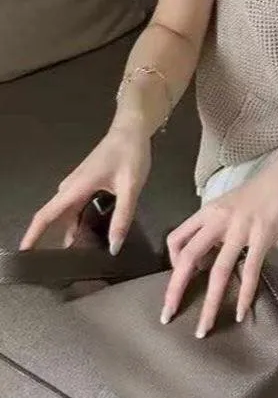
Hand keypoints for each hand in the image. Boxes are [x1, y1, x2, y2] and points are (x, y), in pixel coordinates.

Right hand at [20, 123, 151, 253]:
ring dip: (72, 233)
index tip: (25, 254)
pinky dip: (80, 222)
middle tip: (67, 268)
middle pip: (57, 219)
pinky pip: (77, 208)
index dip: (33, 235)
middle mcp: (71, 188)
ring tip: (82, 257)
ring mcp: (78, 185)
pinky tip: (94, 235)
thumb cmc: (130, 155)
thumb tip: (112, 247)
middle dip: (56, 241)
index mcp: (76, 188)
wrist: (132, 129)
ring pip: (69, 215)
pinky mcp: (86, 184)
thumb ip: (122, 217)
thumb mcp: (130, 187)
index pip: (46, 215)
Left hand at [162, 147, 277, 336]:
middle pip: (187, 258)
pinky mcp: (263, 236)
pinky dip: (243, 295)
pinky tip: (239, 313)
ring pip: (217, 272)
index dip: (171, 261)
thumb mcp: (231, 204)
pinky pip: (249, 270)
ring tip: (203, 329)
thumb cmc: (263, 190)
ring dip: (208, 304)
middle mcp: (218, 220)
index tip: (179, 277)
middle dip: (174, 290)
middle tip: (167, 315)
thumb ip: (219, 226)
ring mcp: (240, 229)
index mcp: (208, 212)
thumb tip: (214, 250)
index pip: (176, 238)